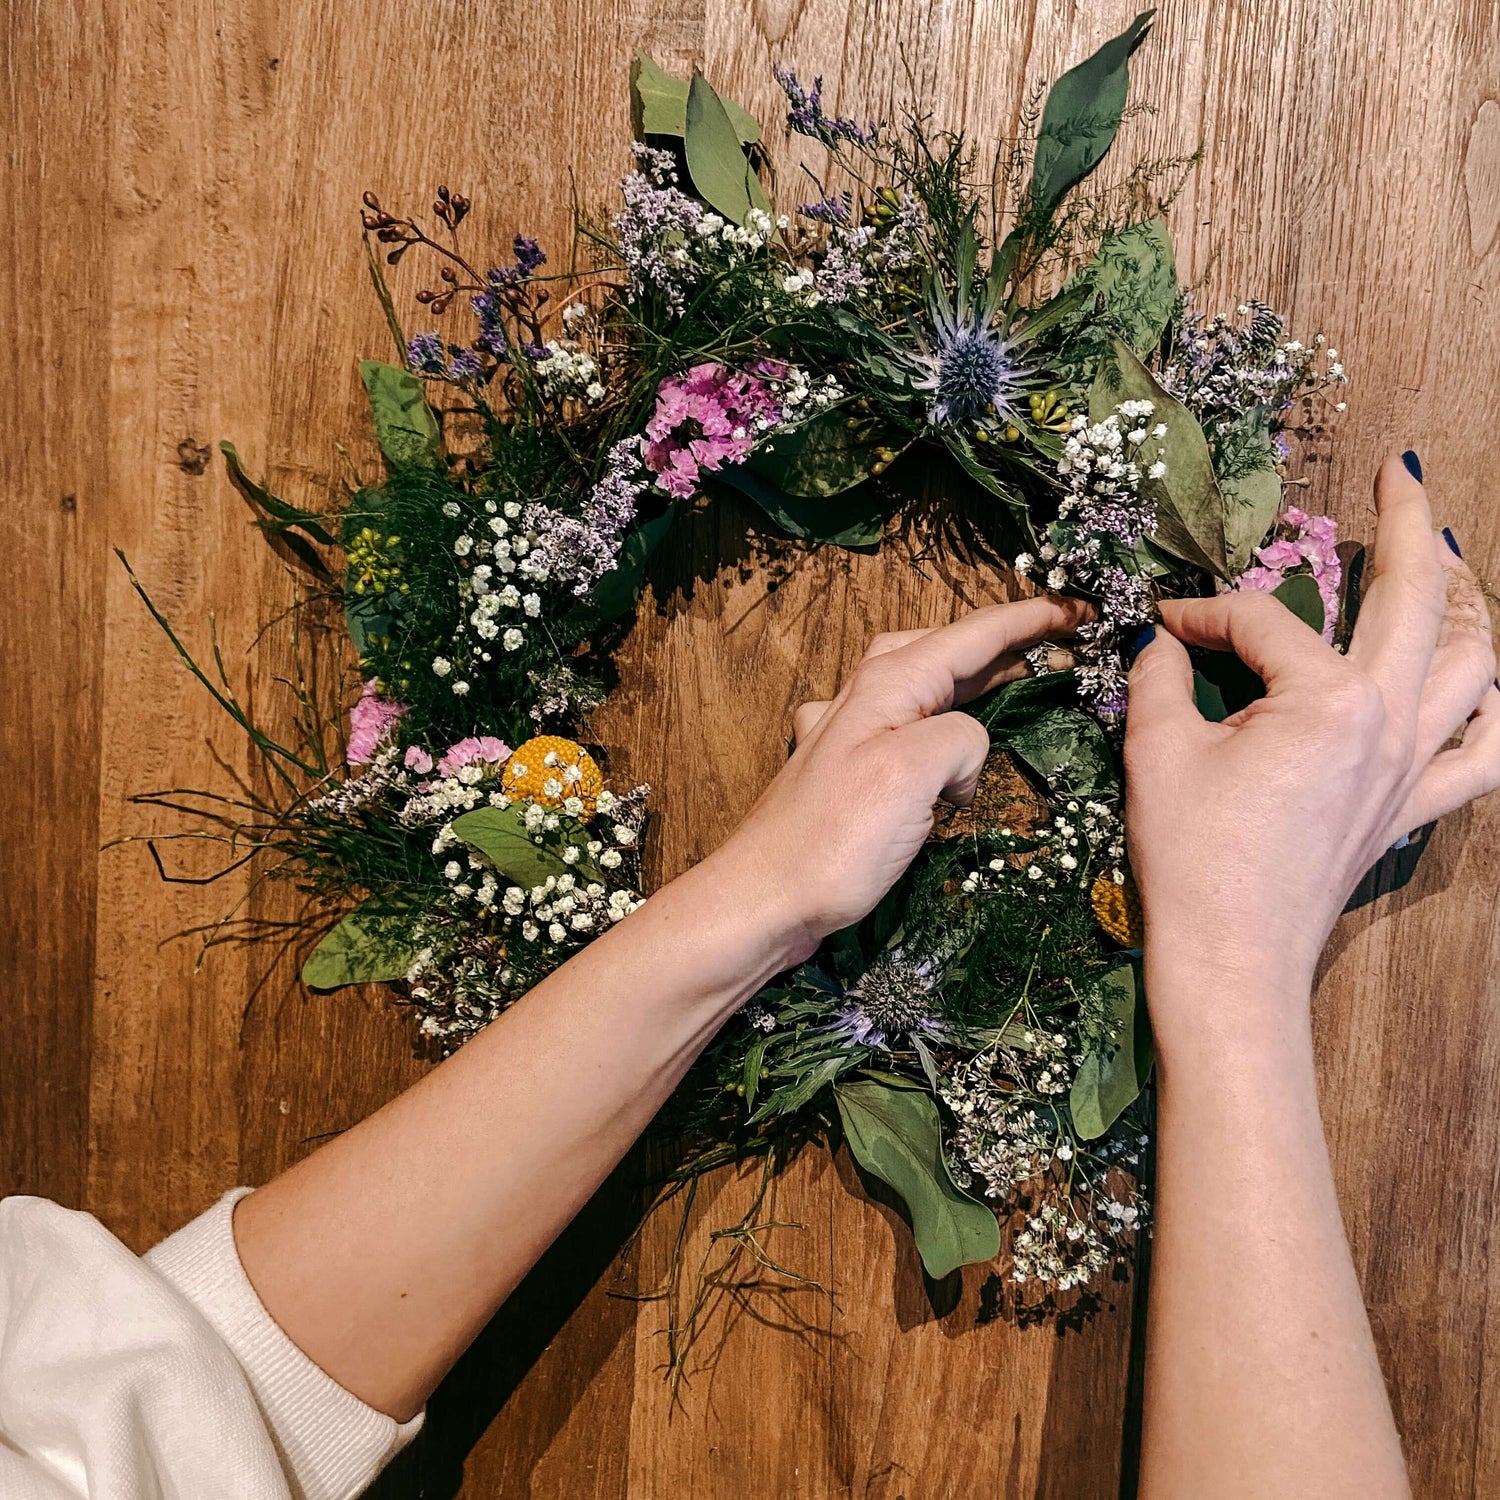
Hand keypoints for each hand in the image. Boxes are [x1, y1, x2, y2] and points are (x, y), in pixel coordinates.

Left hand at [713, 595, 1090, 960]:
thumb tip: (965, 757)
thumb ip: (959, 738)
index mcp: (888, 685)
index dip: (1030, 619)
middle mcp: (865, 698)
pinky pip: (902, 729)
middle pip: (946, 649)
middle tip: (1060, 645)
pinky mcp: (845, 775)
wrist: (762, 901)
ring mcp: (850, 735)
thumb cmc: (834, 840)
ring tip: (1017, 681)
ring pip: (922, 686)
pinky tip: (940, 751)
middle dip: (1003, 641)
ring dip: (972, 679)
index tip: (1082, 611)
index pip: (973, 634)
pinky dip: (936, 726)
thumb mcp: (912, 773)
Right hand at [1125, 453, 1498, 1041]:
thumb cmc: (1192, 859)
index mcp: (1327, 700)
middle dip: (1406, 525)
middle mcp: (1390, 721)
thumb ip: (1162, 677)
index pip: (1262, 620)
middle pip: (1417, 599)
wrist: (1232, 961)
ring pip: (1478, 662)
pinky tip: (1483, 680)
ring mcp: (1414, 766)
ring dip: (1467, 600)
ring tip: (1448, 560)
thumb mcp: (1157, 752)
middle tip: (1398, 473)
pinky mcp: (1414, 807)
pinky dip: (1494, 707)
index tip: (1161, 626)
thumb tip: (1162, 640)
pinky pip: (1485, 752)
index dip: (1202, 612)